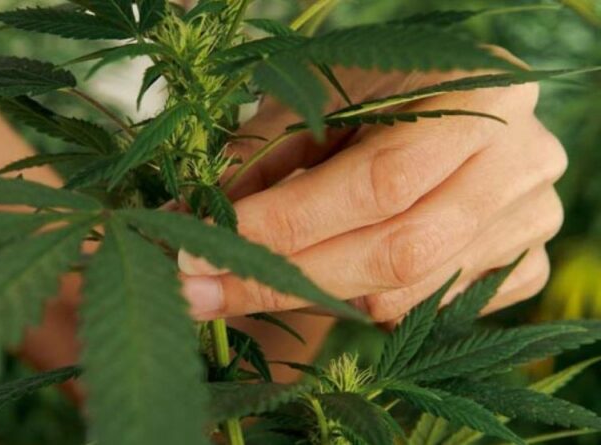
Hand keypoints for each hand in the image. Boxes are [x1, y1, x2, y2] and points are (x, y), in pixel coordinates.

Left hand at [181, 54, 565, 321]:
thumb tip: (182, 227)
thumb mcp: (311, 104)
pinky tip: (339, 272)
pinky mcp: (530, 262)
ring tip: (262, 273)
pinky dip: (374, 302)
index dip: (282, 227)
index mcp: (479, 93)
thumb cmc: (373, 89)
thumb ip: (254, 164)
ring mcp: (533, 217)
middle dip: (287, 279)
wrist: (446, 98)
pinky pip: (437, 308)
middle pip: (398, 251)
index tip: (199, 257)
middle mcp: (522, 159)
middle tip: (203, 294)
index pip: (375, 183)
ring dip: (321, 292)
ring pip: (411, 291)